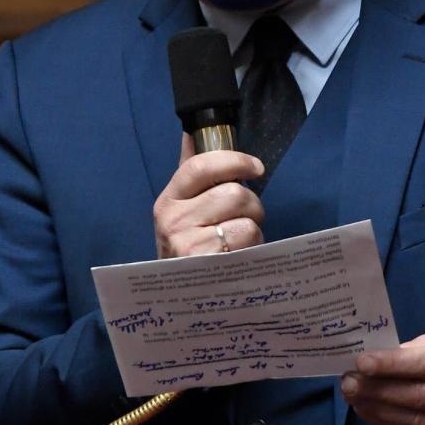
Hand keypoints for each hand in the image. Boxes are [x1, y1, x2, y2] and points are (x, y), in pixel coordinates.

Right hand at [153, 133, 265, 257]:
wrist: (175, 293)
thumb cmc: (186, 243)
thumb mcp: (181, 207)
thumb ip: (191, 172)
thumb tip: (191, 131)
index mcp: (168, 200)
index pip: (200, 165)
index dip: (234, 160)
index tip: (256, 167)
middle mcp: (173, 221)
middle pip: (234, 194)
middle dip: (252, 203)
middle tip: (247, 215)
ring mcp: (188, 246)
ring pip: (247, 221)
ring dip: (254, 228)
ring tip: (241, 238)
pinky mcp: (208, 267)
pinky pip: (248, 244)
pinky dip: (253, 248)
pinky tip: (240, 255)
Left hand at [341, 333, 424, 424]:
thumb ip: (414, 352)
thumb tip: (374, 362)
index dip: (393, 364)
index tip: (362, 362)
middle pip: (420, 396)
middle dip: (378, 389)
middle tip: (348, 381)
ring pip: (416, 421)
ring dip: (378, 409)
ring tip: (353, 397)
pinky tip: (369, 412)